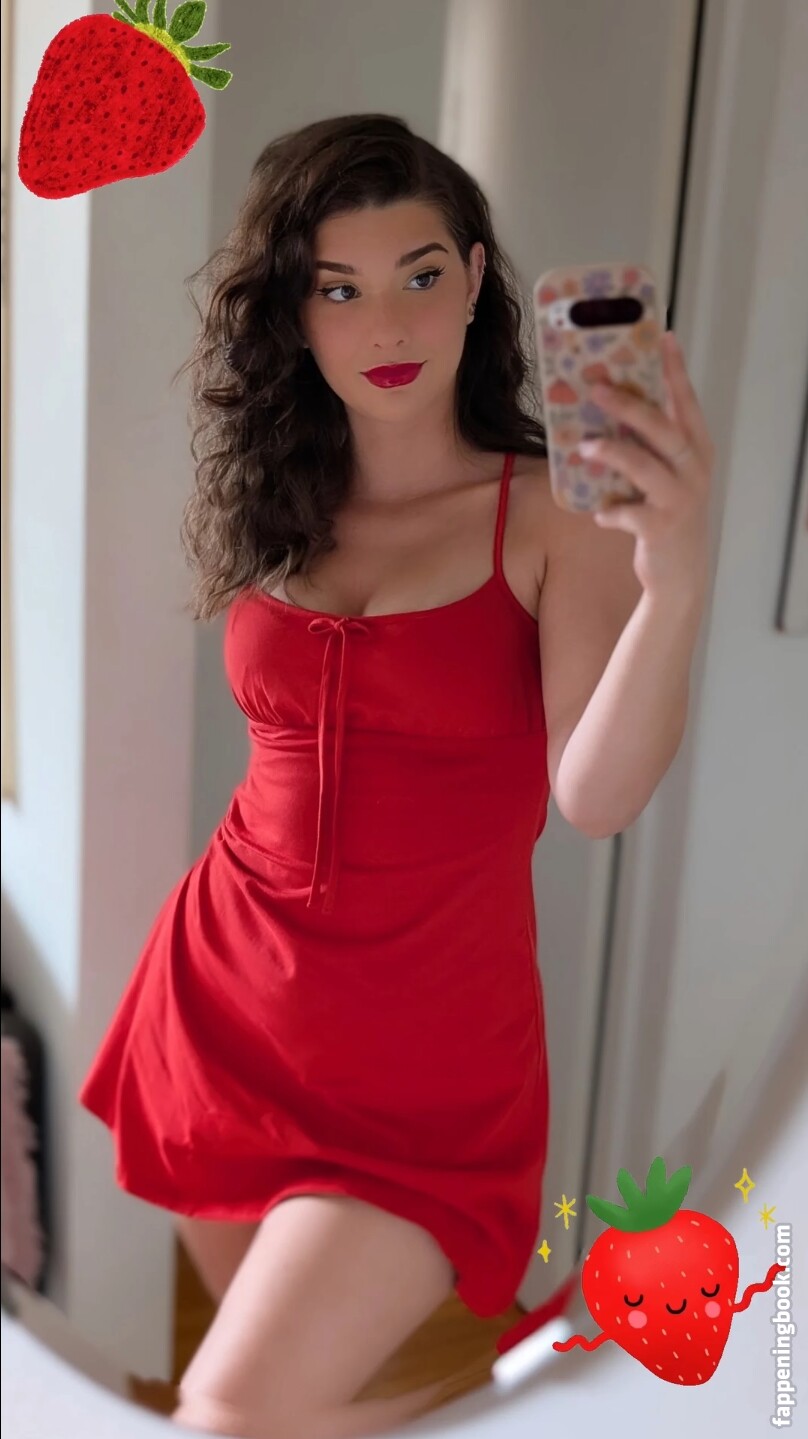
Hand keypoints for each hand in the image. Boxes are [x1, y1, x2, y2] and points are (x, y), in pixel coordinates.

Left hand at [578, 332, 713, 601]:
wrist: (679, 576)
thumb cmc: (666, 514)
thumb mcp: (667, 475)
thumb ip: (649, 445)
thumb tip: (606, 407)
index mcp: (696, 451)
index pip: (686, 403)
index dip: (675, 371)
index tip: (663, 337)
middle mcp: (694, 470)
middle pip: (663, 429)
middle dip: (630, 405)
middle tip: (598, 386)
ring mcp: (680, 500)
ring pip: (646, 467)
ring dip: (613, 453)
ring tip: (584, 446)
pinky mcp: (661, 529)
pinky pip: (629, 513)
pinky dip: (610, 512)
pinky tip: (599, 514)